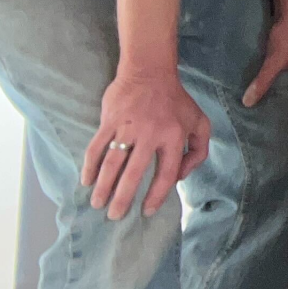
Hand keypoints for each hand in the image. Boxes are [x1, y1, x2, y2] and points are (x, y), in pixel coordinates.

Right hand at [81, 67, 210, 218]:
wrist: (150, 72)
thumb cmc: (176, 101)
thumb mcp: (200, 122)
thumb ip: (199, 151)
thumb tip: (181, 177)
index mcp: (175, 137)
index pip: (167, 174)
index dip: (157, 196)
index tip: (146, 211)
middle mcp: (151, 134)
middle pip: (135, 174)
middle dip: (123, 198)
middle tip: (115, 216)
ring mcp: (129, 127)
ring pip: (112, 163)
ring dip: (103, 187)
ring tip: (98, 204)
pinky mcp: (110, 120)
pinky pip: (96, 147)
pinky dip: (90, 166)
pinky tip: (87, 181)